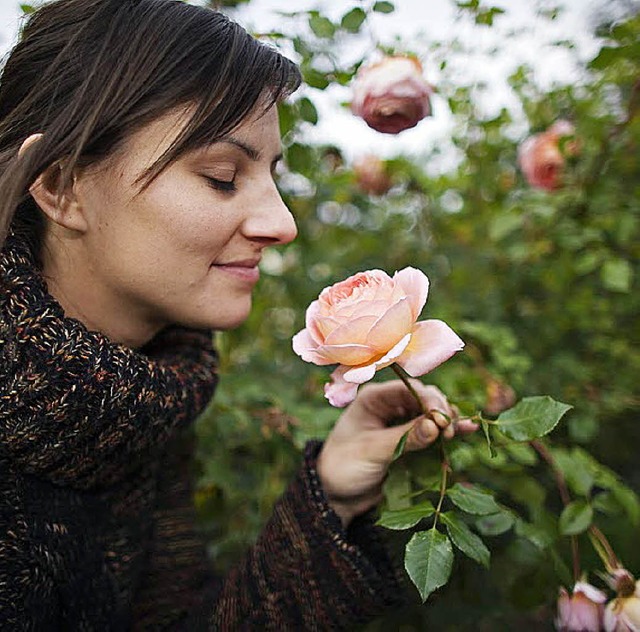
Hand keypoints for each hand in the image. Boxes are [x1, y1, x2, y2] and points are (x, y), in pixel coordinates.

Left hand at [317, 380, 476, 526]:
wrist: (335, 495)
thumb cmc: (344, 466)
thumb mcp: (373, 451)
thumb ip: (405, 438)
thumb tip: (437, 425)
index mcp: (374, 398)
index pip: (408, 388)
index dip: (429, 399)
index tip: (442, 418)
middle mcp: (389, 406)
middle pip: (424, 398)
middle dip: (440, 410)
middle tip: (448, 431)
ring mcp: (400, 423)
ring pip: (431, 413)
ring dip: (446, 421)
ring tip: (457, 433)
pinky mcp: (409, 441)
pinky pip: (432, 432)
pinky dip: (447, 432)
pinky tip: (468, 430)